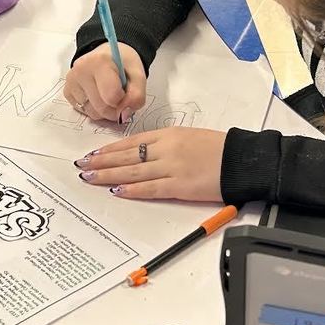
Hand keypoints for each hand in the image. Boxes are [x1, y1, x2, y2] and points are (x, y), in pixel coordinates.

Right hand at [63, 42, 146, 121]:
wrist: (107, 55)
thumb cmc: (122, 64)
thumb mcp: (138, 75)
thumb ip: (137, 96)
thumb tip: (123, 115)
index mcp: (99, 62)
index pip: (111, 97)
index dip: (124, 101)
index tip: (126, 92)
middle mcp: (81, 70)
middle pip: (101, 108)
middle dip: (115, 109)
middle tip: (120, 97)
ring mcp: (71, 81)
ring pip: (92, 113)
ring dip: (104, 110)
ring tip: (107, 94)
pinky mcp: (67, 91)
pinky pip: (83, 112)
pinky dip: (93, 108)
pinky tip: (97, 95)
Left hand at [73, 127, 225, 200]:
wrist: (242, 159)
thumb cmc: (219, 148)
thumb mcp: (189, 136)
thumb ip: (166, 144)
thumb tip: (145, 154)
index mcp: (168, 134)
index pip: (131, 142)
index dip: (109, 149)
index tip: (93, 154)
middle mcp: (165, 148)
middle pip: (126, 156)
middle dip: (101, 162)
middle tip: (82, 167)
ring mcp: (171, 167)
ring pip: (132, 171)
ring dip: (108, 175)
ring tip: (90, 178)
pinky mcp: (180, 186)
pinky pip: (150, 188)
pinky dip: (132, 189)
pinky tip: (116, 190)